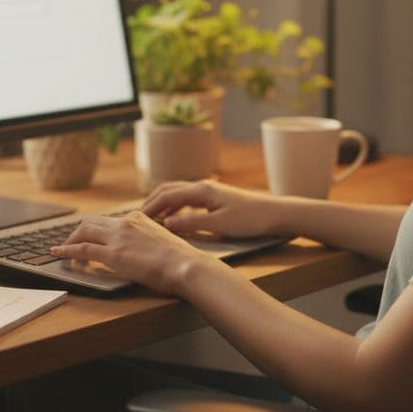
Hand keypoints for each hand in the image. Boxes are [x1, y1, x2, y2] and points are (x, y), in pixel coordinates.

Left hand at [51, 211, 220, 295]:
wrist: (186, 266)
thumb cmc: (181, 260)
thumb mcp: (164, 242)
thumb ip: (150, 241)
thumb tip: (146, 251)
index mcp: (139, 218)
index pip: (111, 221)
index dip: (98, 230)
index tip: (92, 237)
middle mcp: (126, 223)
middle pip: (93, 222)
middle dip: (79, 232)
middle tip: (72, 242)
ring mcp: (118, 237)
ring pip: (84, 232)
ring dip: (70, 240)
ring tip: (63, 250)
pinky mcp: (112, 254)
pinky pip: (81, 249)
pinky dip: (66, 250)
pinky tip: (57, 253)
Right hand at [140, 180, 286, 237]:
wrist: (277, 213)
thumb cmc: (250, 219)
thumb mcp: (219, 225)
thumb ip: (191, 224)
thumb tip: (166, 224)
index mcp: (201, 190)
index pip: (166, 196)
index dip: (149, 208)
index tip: (135, 221)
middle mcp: (203, 186)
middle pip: (168, 190)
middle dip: (151, 203)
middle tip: (137, 219)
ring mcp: (210, 191)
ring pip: (178, 193)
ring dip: (163, 204)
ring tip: (151, 219)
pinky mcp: (216, 198)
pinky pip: (188, 199)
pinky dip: (175, 206)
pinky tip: (174, 219)